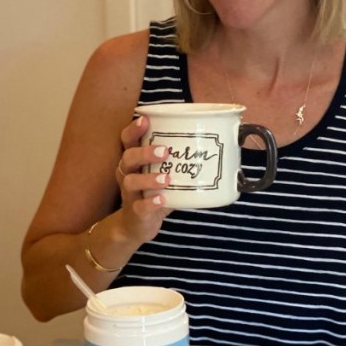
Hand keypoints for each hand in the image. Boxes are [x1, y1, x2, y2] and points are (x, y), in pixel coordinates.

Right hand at [117, 115, 171, 242]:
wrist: (137, 225)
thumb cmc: (154, 193)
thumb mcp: (164, 174)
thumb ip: (182, 162)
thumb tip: (217, 146)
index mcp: (134, 161)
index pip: (127, 140)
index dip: (133, 129)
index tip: (145, 120)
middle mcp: (128, 174)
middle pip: (128, 158)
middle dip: (145, 152)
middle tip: (165, 151)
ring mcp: (130, 194)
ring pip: (131, 182)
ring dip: (149, 178)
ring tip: (166, 178)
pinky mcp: (135, 212)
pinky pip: (140, 206)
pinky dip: (151, 203)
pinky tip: (162, 200)